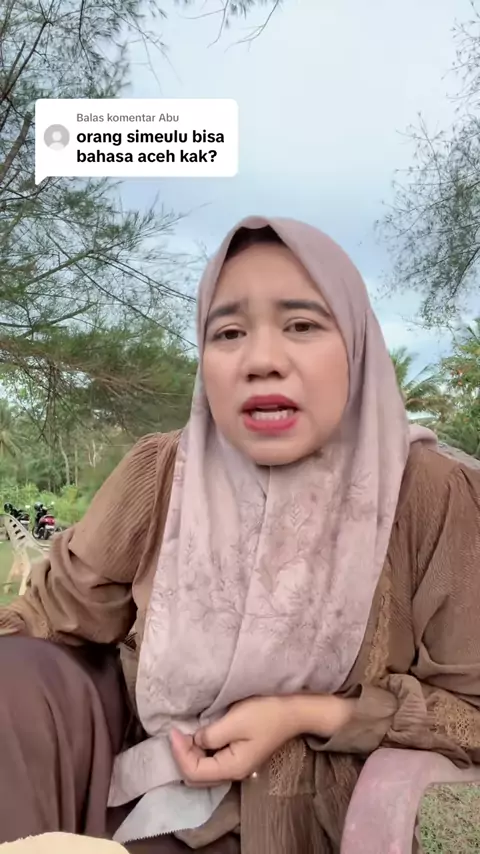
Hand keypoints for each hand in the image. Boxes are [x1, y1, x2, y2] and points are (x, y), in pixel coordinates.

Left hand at [170, 695, 298, 786]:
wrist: (292, 711)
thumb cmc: (265, 714)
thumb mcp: (234, 721)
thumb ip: (210, 735)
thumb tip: (194, 740)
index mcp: (232, 768)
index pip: (194, 772)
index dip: (179, 753)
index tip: (173, 731)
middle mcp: (233, 773)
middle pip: (197, 776)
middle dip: (182, 756)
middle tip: (177, 732)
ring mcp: (237, 766)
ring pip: (204, 770)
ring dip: (190, 754)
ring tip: (185, 733)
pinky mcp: (239, 756)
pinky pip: (212, 761)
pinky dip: (200, 751)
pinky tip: (199, 736)